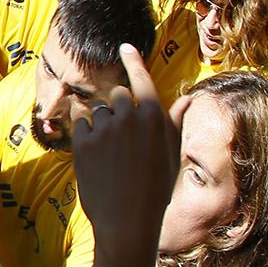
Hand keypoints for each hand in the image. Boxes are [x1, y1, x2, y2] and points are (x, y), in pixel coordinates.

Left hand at [71, 44, 181, 257]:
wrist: (128, 220)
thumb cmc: (155, 188)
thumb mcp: (171, 154)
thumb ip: (174, 122)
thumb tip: (188, 98)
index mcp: (155, 118)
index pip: (141, 79)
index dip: (133, 61)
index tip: (123, 46)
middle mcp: (129, 117)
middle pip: (117, 95)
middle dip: (118, 108)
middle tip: (123, 137)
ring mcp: (104, 128)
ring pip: (97, 110)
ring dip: (101, 122)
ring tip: (111, 152)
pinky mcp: (82, 141)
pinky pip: (79, 122)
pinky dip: (84, 129)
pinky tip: (94, 149)